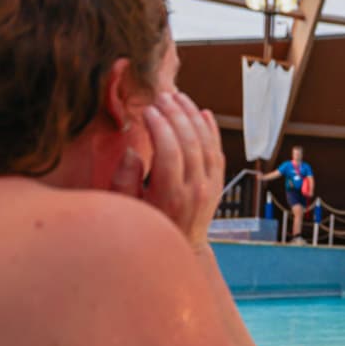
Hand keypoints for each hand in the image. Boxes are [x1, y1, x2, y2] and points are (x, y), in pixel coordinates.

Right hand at [111, 91, 224, 250]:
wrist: (182, 249)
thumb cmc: (149, 225)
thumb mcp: (127, 209)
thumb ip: (126, 181)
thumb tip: (133, 152)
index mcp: (170, 197)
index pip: (169, 153)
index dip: (160, 128)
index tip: (148, 111)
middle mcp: (195, 191)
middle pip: (190, 144)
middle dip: (176, 115)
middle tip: (163, 97)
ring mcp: (211, 187)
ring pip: (207, 144)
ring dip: (193, 116)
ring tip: (179, 97)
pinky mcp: (219, 184)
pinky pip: (218, 152)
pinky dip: (212, 130)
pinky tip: (203, 113)